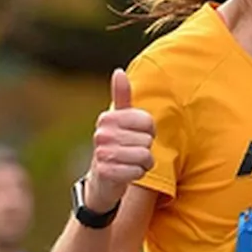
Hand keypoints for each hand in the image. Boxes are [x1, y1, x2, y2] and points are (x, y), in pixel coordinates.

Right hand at [85, 69, 155, 210]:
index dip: (150, 132)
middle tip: (133, 153)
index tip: (138, 136)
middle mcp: (102, 134)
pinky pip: (137, 172)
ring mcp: (103, 154)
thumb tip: (118, 71)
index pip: (148, 122)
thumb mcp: (119, 121)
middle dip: (146, 150)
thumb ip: (121, 97)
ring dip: (143, 164)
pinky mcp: (106, 173)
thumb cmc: (116, 145)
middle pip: (147, 141)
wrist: (101, 179)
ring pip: (144, 157)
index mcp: (108, 118)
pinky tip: (128, 174)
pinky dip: (137, 175)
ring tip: (132, 163)